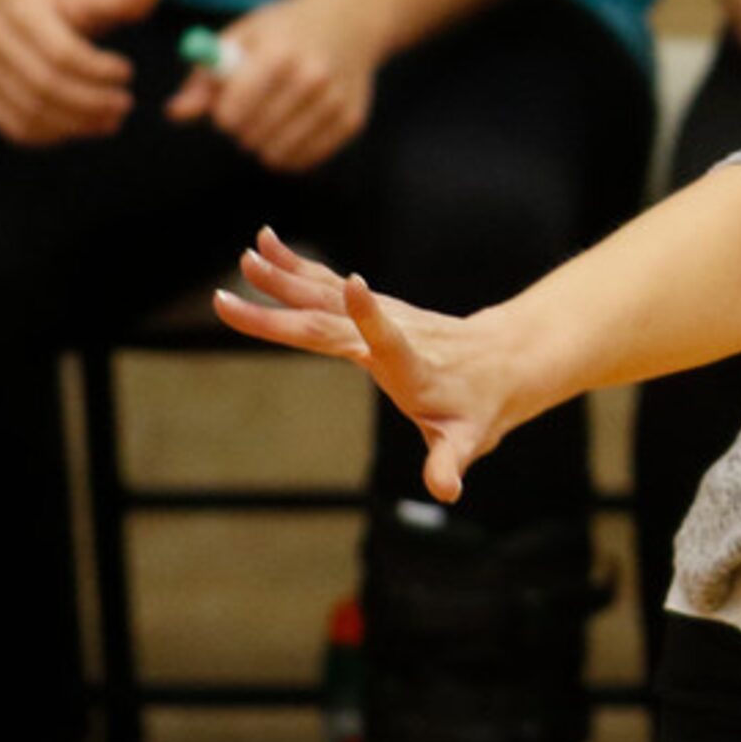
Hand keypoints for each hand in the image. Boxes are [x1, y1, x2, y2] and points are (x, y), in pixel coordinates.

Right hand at [0, 0, 162, 144]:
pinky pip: (17, 127)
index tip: (128, 72)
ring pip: (30, 112)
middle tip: (126, 104)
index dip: (99, 70)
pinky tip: (83, 126)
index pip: (62, 53)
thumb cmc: (58, 0)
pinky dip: (53, 135)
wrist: (2, 3)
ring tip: (112, 120)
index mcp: (23, 13)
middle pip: (45, 86)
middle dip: (92, 102)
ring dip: (77, 124)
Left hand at [165, 0, 389, 171]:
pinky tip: (293, 128)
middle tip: (253, 109)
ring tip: (272, 118)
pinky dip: (290, 152)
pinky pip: (305, 160)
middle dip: (243, 128)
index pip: (230, 114)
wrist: (352, 18)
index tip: (228, 102)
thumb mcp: (241, 38)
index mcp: (277, 53)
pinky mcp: (351, 120)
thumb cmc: (285, 29)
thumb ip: (204, 77)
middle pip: (251, 136)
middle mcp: (311, 78)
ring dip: (265, 142)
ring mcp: (335, 101)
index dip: (222, 113)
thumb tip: (176, 113)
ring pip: (277, 154)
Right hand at [214, 227, 512, 503]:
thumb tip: (446, 491)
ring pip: (329, 294)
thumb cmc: (480, 407)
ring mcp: (383, 316)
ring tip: (249, 255)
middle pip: (333, 319)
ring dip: (287, 276)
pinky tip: (268, 250)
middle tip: (236, 290)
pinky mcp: (375, 308)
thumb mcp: (467, 441)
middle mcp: (393, 334)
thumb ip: (449, 463)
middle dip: (288, 304)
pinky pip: (330, 287)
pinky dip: (299, 269)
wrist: (503, 362)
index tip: (356, 285)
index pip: (390, 342)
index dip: (373, 317)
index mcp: (411, 368)